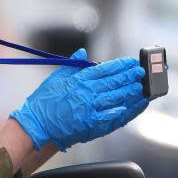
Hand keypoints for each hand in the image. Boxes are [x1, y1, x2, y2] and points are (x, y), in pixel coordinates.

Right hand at [10, 53, 147, 150]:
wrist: (35, 124)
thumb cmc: (43, 102)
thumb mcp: (55, 78)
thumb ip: (72, 65)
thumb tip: (83, 53)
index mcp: (78, 80)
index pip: (104, 69)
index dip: (120, 65)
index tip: (131, 62)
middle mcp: (86, 93)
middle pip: (113, 82)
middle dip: (130, 76)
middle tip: (141, 73)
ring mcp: (89, 109)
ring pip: (116, 98)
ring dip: (131, 92)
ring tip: (142, 88)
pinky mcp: (90, 124)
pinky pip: (111, 117)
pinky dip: (123, 112)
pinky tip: (132, 107)